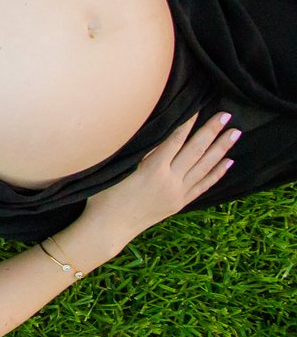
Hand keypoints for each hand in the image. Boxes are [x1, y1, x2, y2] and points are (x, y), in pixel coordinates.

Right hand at [84, 112, 237, 237]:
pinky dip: (217, 173)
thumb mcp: (115, 171)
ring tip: (235, 134)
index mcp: (152, 170)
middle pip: (196, 151)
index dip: (188, 123)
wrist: (107, 228)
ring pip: (205, 167)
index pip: (175, 140)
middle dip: (212, 131)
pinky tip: (228, 162)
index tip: (199, 107)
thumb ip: (136, 153)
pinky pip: (203, 185)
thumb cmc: (102, 198)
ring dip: (221, 149)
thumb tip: (152, 134)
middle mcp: (170, 181)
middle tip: (226, 115)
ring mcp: (177, 194)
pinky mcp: (179, 203)